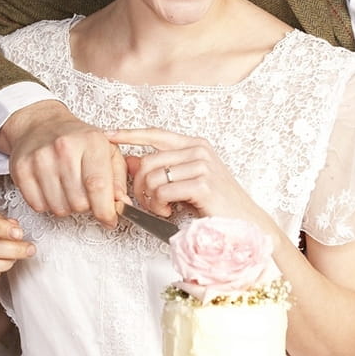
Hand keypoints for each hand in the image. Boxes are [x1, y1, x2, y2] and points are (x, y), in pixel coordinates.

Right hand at [0, 101, 127, 225]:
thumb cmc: (78, 140)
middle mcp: (64, 148)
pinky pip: (38, 206)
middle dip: (87, 206)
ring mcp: (40, 159)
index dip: (106, 210)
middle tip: (85, 193)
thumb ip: (118, 178)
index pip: (98, 185)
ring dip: (67, 207)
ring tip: (68, 188)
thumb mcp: (108, 151)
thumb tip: (122, 203)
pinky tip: (52, 188)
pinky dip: (47, 204)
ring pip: (59, 208)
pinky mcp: (21, 169)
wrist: (42, 125)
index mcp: (91, 142)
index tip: (110, 220)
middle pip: (79, 202)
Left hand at [107, 127, 266, 225]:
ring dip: (149, 199)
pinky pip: (162, 192)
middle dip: (139, 185)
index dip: (130, 134)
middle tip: (148, 202)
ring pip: (152, 177)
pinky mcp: (202, 184)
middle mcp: (199, 150)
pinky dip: (159, 206)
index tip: (109, 135)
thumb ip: (162, 169)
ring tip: (161, 209)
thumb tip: (130, 160)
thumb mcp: (186, 182)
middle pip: (148, 160)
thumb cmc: (216, 204)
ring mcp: (202, 165)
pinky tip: (169, 212)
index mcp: (196, 145)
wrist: (244, 222)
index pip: (156, 133)